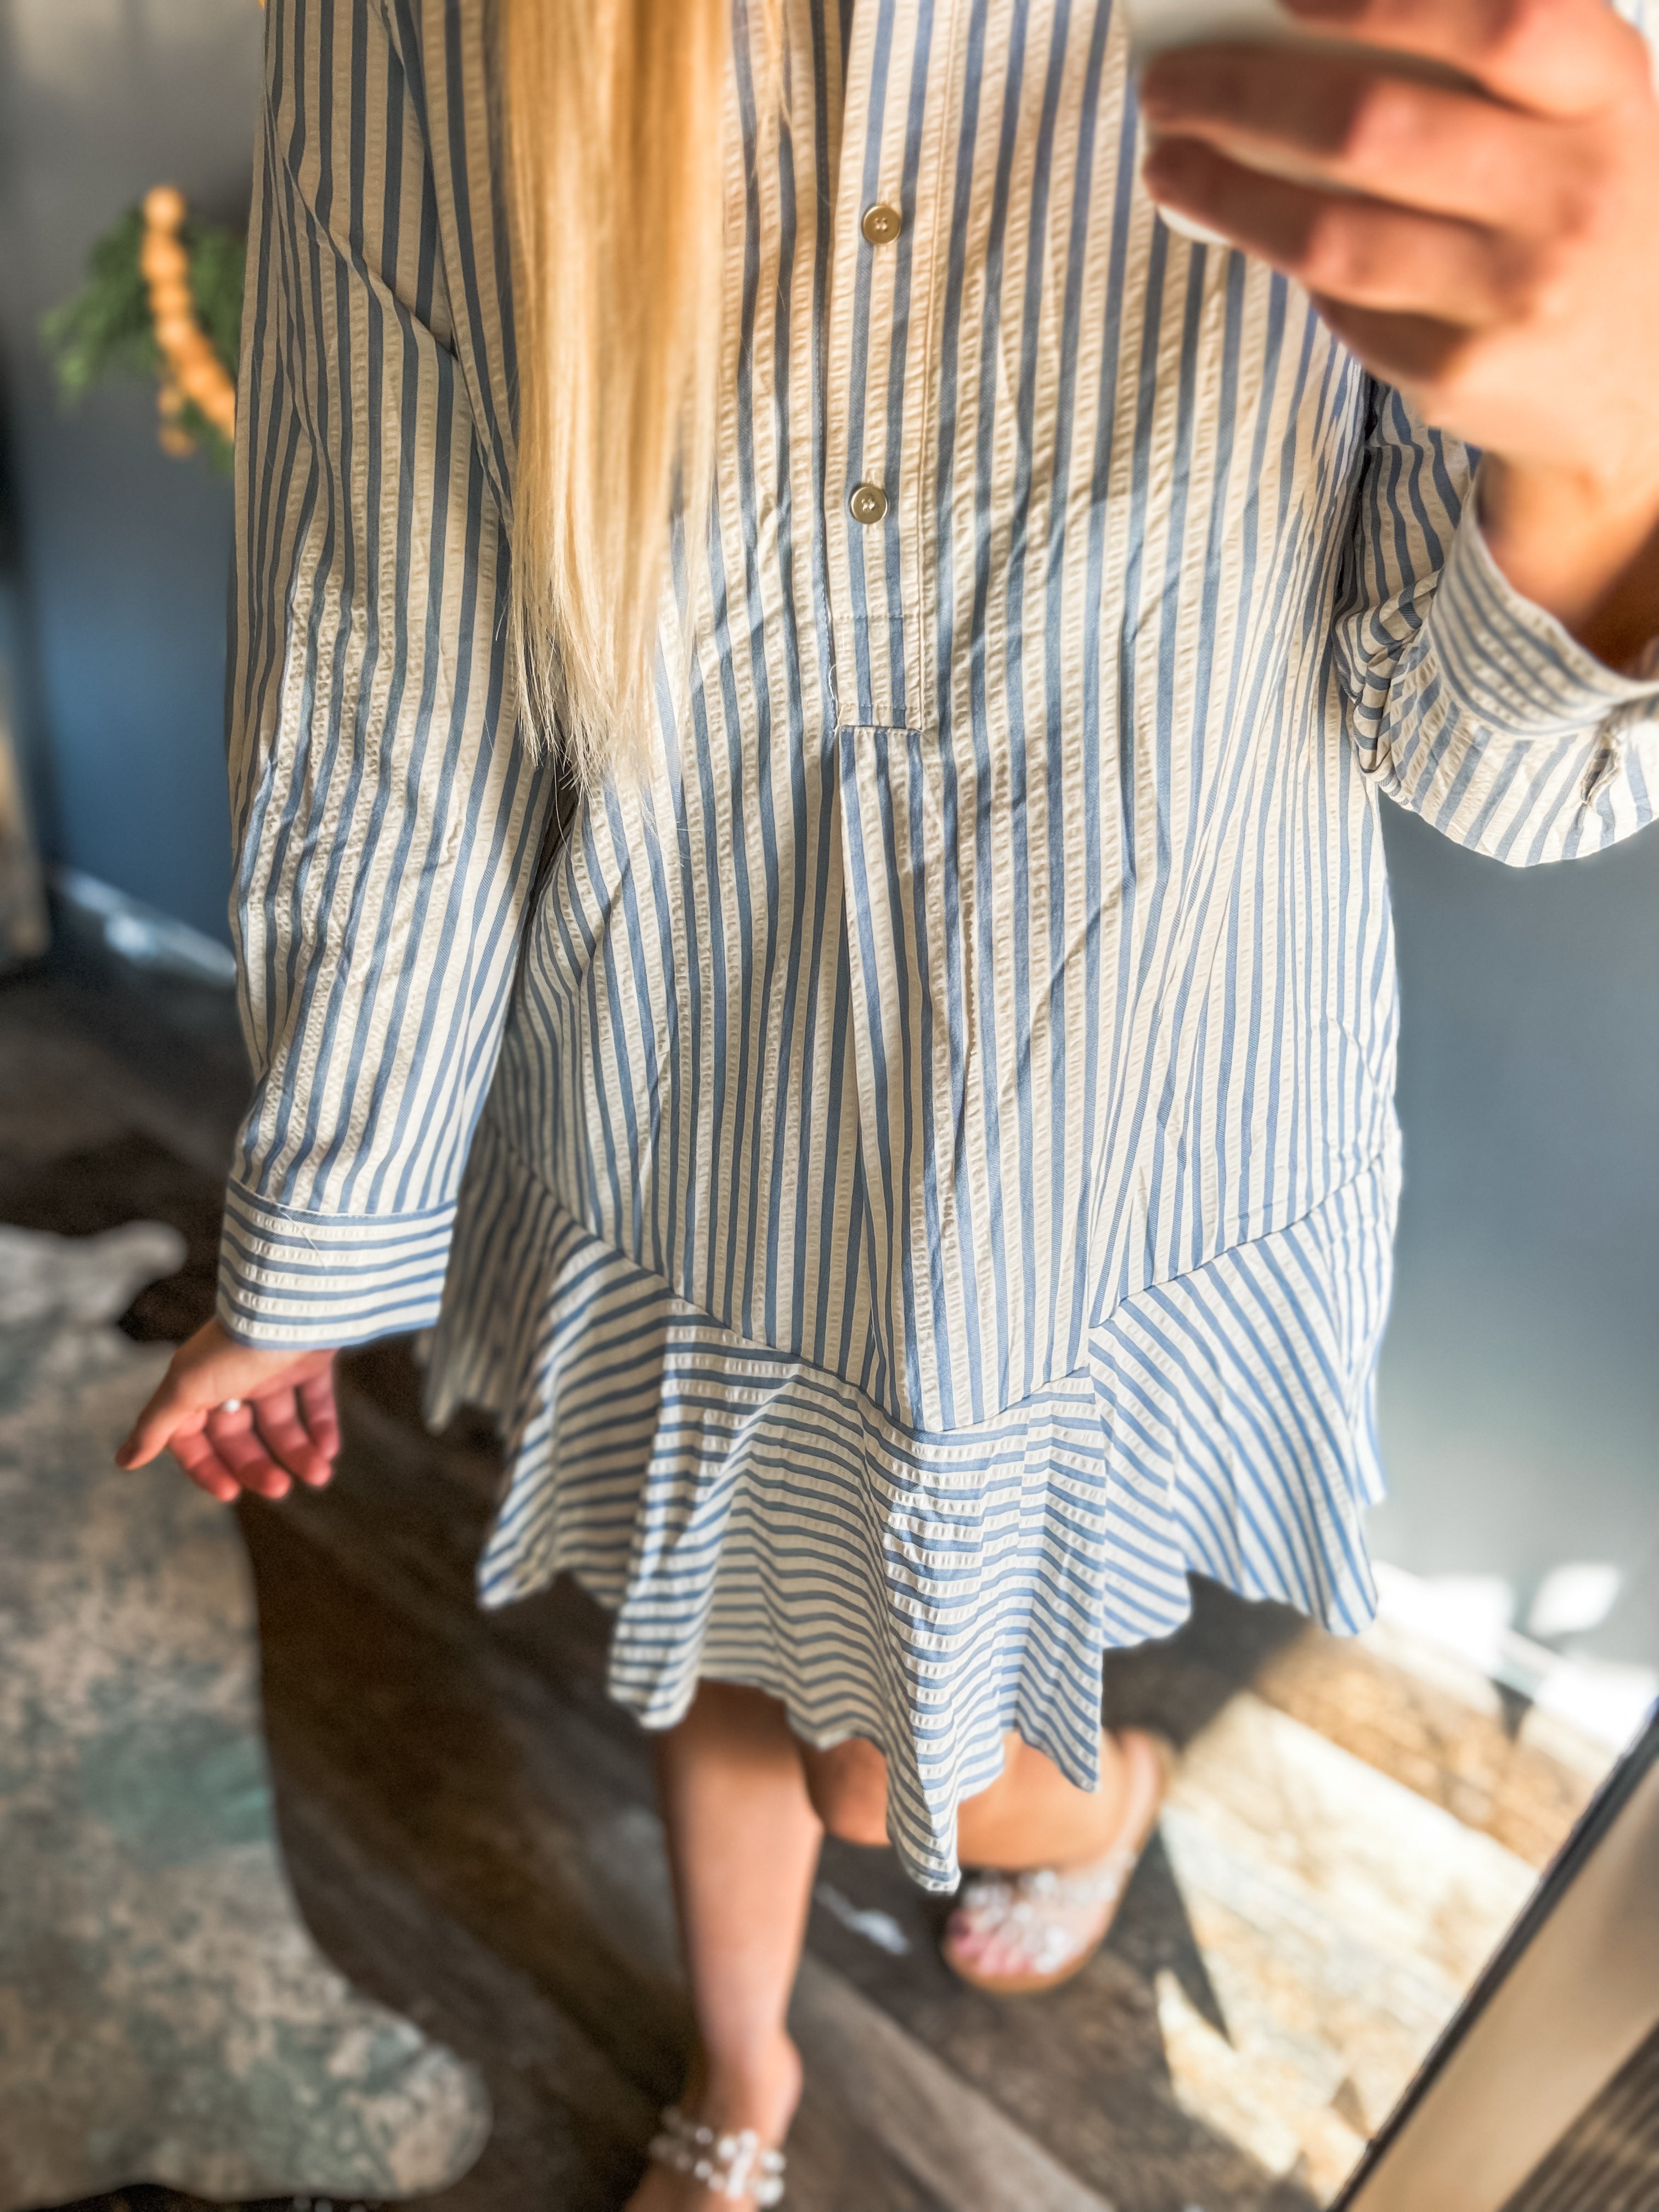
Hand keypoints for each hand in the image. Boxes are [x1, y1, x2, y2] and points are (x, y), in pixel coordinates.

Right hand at [118, 1318, 341, 1504]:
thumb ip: (157, 1425)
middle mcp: (232, 1378)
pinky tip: (328, 1450)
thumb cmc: (235, 1346)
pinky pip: (315, 1400)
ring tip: (320, 1476)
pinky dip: (322, 1426)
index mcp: (197, 1385)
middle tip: (281, 1490)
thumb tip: (123, 1462)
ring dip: (299, 1453)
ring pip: (282, 1423)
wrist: (292, 1303)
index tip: (231, 1493)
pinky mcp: (308, 1359)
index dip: (207, 1468)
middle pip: (240, 1437)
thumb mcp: (187, 1387)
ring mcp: (271, 1369)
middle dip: (259, 1467)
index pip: (193, 1438)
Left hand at [1140, 0, 1658, 659]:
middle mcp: (1573, 192)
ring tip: (1170, 167)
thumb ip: (1478, 68)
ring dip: (1228, 194)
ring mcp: (1518, 292)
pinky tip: (1256, 235)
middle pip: (1374, 128)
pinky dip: (1291, 266)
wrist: (1636, 387)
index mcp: (1606, 94)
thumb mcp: (1572, 120)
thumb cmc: (1573, 216)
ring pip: (1331, 234)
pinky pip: (1343, 307)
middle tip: (1170, 91)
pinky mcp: (1464, 371)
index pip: (1500, 21)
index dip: (1383, 1)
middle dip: (1245, 99)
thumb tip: (1296, 36)